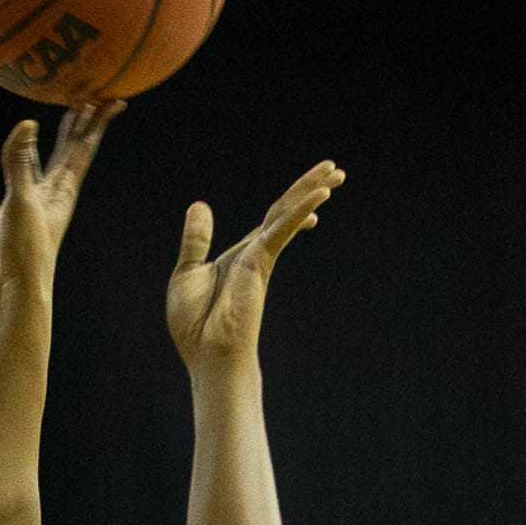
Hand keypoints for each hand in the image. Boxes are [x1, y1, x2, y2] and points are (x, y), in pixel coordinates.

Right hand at [0, 101, 121, 295]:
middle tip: (85, 100)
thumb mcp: (22, 199)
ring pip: (33, 174)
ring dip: (36, 154)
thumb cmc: (26, 249)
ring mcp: (29, 212)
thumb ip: (20, 163)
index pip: (81, 147)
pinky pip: (0, 208)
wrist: (14, 289)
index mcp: (61, 190)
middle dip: (75, 127)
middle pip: (66, 154)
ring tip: (36, 134)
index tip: (111, 97)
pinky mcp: (7, 228)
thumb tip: (27, 124)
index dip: (96, 121)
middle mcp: (49, 198)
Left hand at [166, 161, 345, 371]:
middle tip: (336, 170)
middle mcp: (255, 254)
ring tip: (337, 172)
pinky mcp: (259, 263)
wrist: (208, 354)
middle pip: (284, 211)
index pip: (270, 224)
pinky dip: (299, 211)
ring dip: (311, 190)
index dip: (293, 208)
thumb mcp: (188, 273)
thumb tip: (199, 205)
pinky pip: (282, 229)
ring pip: (287, 213)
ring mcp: (259, 258)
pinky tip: (320, 196)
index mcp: (240, 257)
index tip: (319, 200)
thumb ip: (196, 240)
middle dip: (309, 189)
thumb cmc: (196, 326)